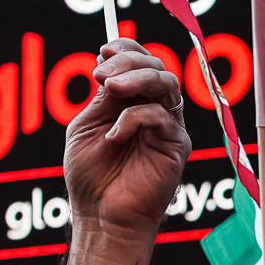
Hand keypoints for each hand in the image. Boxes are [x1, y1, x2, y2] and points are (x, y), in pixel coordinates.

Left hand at [64, 41, 190, 242]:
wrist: (101, 215)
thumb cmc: (91, 176)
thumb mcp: (87, 126)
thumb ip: (103, 98)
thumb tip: (111, 67)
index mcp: (132, 101)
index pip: (139, 62)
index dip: (126, 48)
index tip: (103, 50)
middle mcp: (154, 109)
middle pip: (155, 66)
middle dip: (128, 61)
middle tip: (101, 74)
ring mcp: (168, 126)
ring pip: (167, 83)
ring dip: (137, 77)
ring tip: (112, 87)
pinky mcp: (177, 145)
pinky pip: (162, 116)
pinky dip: (134, 119)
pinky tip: (114, 136)